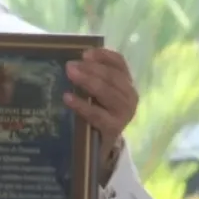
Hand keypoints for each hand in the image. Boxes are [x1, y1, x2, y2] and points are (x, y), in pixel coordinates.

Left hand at [64, 48, 137, 168]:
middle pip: (112, 76)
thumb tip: (75, 61)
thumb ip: (93, 76)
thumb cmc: (100, 113)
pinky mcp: (114, 128)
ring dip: (87, 81)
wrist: (104, 145)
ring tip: (70, 74)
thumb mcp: (99, 93)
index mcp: (127, 83)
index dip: (103, 56)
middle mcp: (130, 96)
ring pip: (106, 92)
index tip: (85, 53)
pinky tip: (68, 98)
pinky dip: (81, 105)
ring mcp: (124, 113)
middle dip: (91, 68)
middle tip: (70, 65)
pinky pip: (96, 114)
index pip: (119, 63)